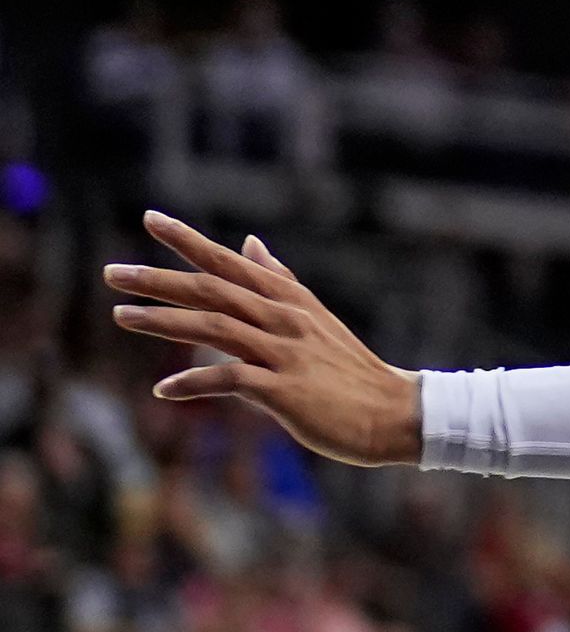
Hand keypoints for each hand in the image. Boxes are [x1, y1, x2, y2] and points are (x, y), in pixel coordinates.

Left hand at [107, 216, 423, 463]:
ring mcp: (285, 353)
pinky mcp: (285, 390)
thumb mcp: (315, 316)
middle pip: (213, 290)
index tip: (151, 218)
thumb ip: (279, 280)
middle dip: (160, 279)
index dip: (189, 240)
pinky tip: (163, 389)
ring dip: (163, 321)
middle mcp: (284, 319)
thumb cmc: (350, 369)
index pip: (230, 261)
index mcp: (289, 299)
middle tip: (112, 272)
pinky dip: (192, 383)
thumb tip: (249, 243)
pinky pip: (228, 380)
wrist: (395, 413)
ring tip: (121, 315)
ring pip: (214, 327)